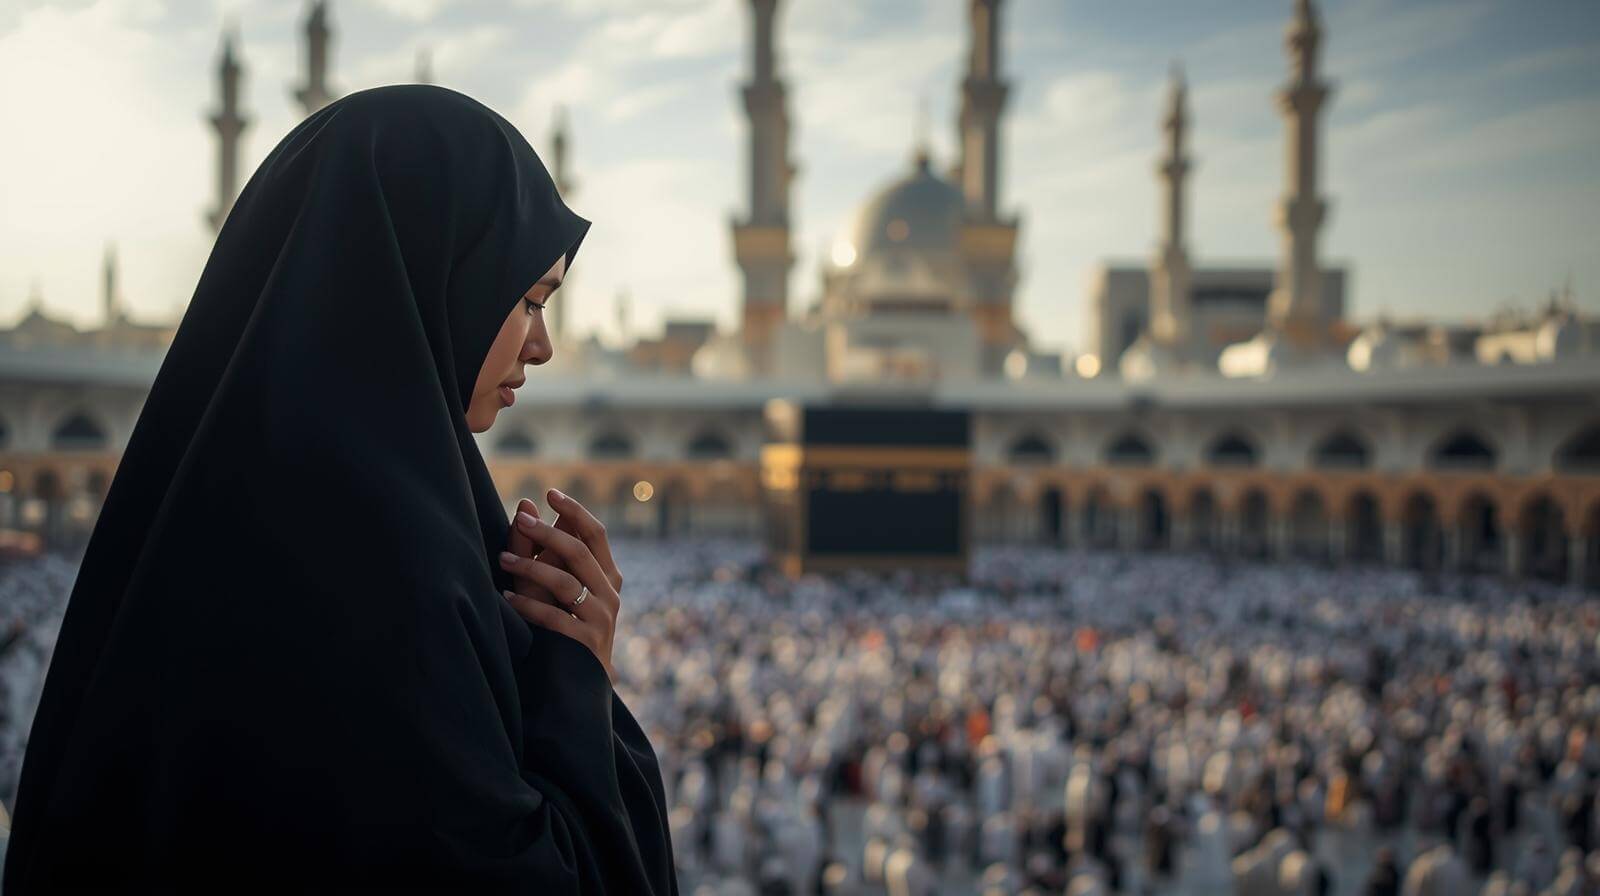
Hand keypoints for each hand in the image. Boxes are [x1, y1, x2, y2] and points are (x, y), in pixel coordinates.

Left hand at [498, 489, 624, 682]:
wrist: (578, 682)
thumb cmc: (562, 625)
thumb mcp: (549, 585)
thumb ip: (537, 549)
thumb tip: (526, 504)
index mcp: (606, 575)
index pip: (596, 534)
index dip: (575, 511)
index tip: (550, 492)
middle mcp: (609, 593)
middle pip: (581, 552)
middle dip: (549, 533)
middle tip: (522, 519)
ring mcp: (602, 618)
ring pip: (567, 583)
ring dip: (531, 568)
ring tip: (502, 559)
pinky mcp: (587, 642)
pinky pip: (555, 618)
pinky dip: (528, 607)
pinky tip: (507, 599)